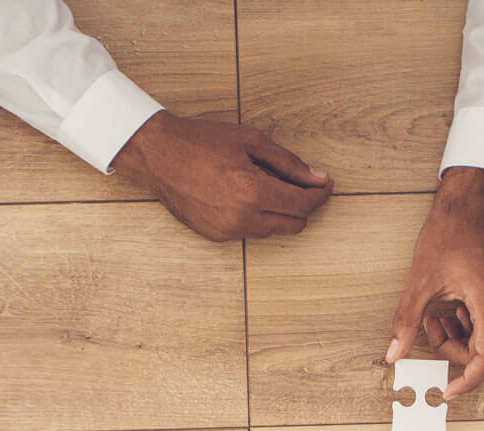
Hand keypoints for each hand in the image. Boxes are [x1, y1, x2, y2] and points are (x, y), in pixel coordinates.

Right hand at [111, 112, 331, 241]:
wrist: (158, 155)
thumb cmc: (201, 141)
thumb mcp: (251, 141)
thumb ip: (288, 163)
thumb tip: (317, 178)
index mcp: (252, 191)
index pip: (303, 204)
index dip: (320, 195)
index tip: (325, 185)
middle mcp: (242, 217)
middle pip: (294, 225)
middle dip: (303, 206)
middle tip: (301, 185)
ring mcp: (228, 231)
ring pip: (273, 230)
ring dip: (279, 212)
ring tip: (266, 185)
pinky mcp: (216, 236)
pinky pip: (250, 232)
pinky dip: (256, 217)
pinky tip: (244, 195)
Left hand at [387, 167, 483, 397]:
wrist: (470, 204)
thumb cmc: (450, 233)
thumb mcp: (420, 281)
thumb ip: (406, 321)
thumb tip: (393, 354)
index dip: (469, 380)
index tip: (449, 391)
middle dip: (458, 354)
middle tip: (431, 334)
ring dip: (462, 340)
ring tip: (436, 317)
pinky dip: (470, 327)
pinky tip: (450, 310)